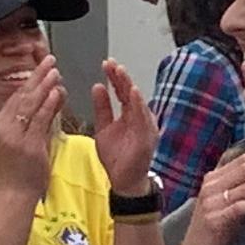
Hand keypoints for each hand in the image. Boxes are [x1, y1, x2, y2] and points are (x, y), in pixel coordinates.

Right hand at [0, 56, 65, 198]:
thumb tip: (53, 93)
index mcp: (2, 123)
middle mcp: (4, 126)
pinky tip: (56, 93)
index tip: (43, 65)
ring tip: (54, 71)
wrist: (18, 191)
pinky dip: (48, 105)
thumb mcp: (31, 135)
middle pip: (21, 95)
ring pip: (29, 104)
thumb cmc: (25, 165)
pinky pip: (38, 120)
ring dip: (43, 85)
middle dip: (37, 75)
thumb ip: (41, 116)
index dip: (31, 78)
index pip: (17, 95)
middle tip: (50, 59)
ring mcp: (14, 136)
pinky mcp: (26, 145)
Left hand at [87, 61, 155, 194]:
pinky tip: (133, 92)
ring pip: (137, 101)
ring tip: (120, 72)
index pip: (122, 91)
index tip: (106, 64)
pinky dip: (139, 104)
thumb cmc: (117, 158)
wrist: (123, 181)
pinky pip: (143, 118)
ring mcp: (145, 127)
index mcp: (129, 115)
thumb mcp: (104, 128)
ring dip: (129, 85)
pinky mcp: (147, 137)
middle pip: (130, 92)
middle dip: (121, 77)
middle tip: (111, 63)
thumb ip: (102, 108)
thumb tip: (97, 86)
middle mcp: (139, 118)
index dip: (114, 77)